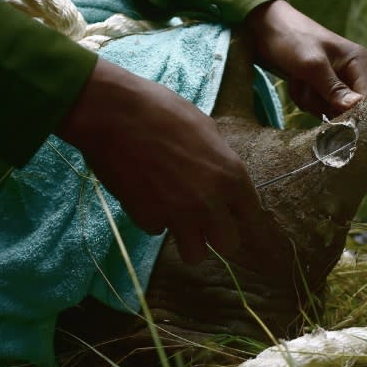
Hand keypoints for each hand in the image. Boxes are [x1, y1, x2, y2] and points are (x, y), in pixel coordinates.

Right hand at [57, 58, 261, 262]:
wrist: (113, 114)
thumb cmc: (163, 111)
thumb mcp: (206, 129)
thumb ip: (219, 160)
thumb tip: (221, 176)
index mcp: (231, 176)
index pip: (252, 215)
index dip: (242, 215)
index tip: (233, 214)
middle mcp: (210, 202)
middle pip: (229, 244)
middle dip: (218, 235)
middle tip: (206, 220)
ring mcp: (178, 215)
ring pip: (195, 255)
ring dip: (190, 241)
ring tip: (179, 220)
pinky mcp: (147, 219)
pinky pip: (159, 231)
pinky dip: (155, 219)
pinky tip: (147, 196)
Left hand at [246, 0, 366, 116]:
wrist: (264, 28)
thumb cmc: (291, 39)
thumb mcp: (312, 65)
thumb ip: (334, 88)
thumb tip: (357, 107)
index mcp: (358, 61)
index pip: (366, 98)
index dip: (351, 110)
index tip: (329, 109)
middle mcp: (352, 72)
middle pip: (347, 107)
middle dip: (322, 101)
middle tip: (307, 84)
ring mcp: (336, 81)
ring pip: (329, 109)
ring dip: (309, 99)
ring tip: (299, 79)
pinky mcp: (321, 87)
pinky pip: (316, 106)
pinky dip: (303, 97)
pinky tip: (296, 81)